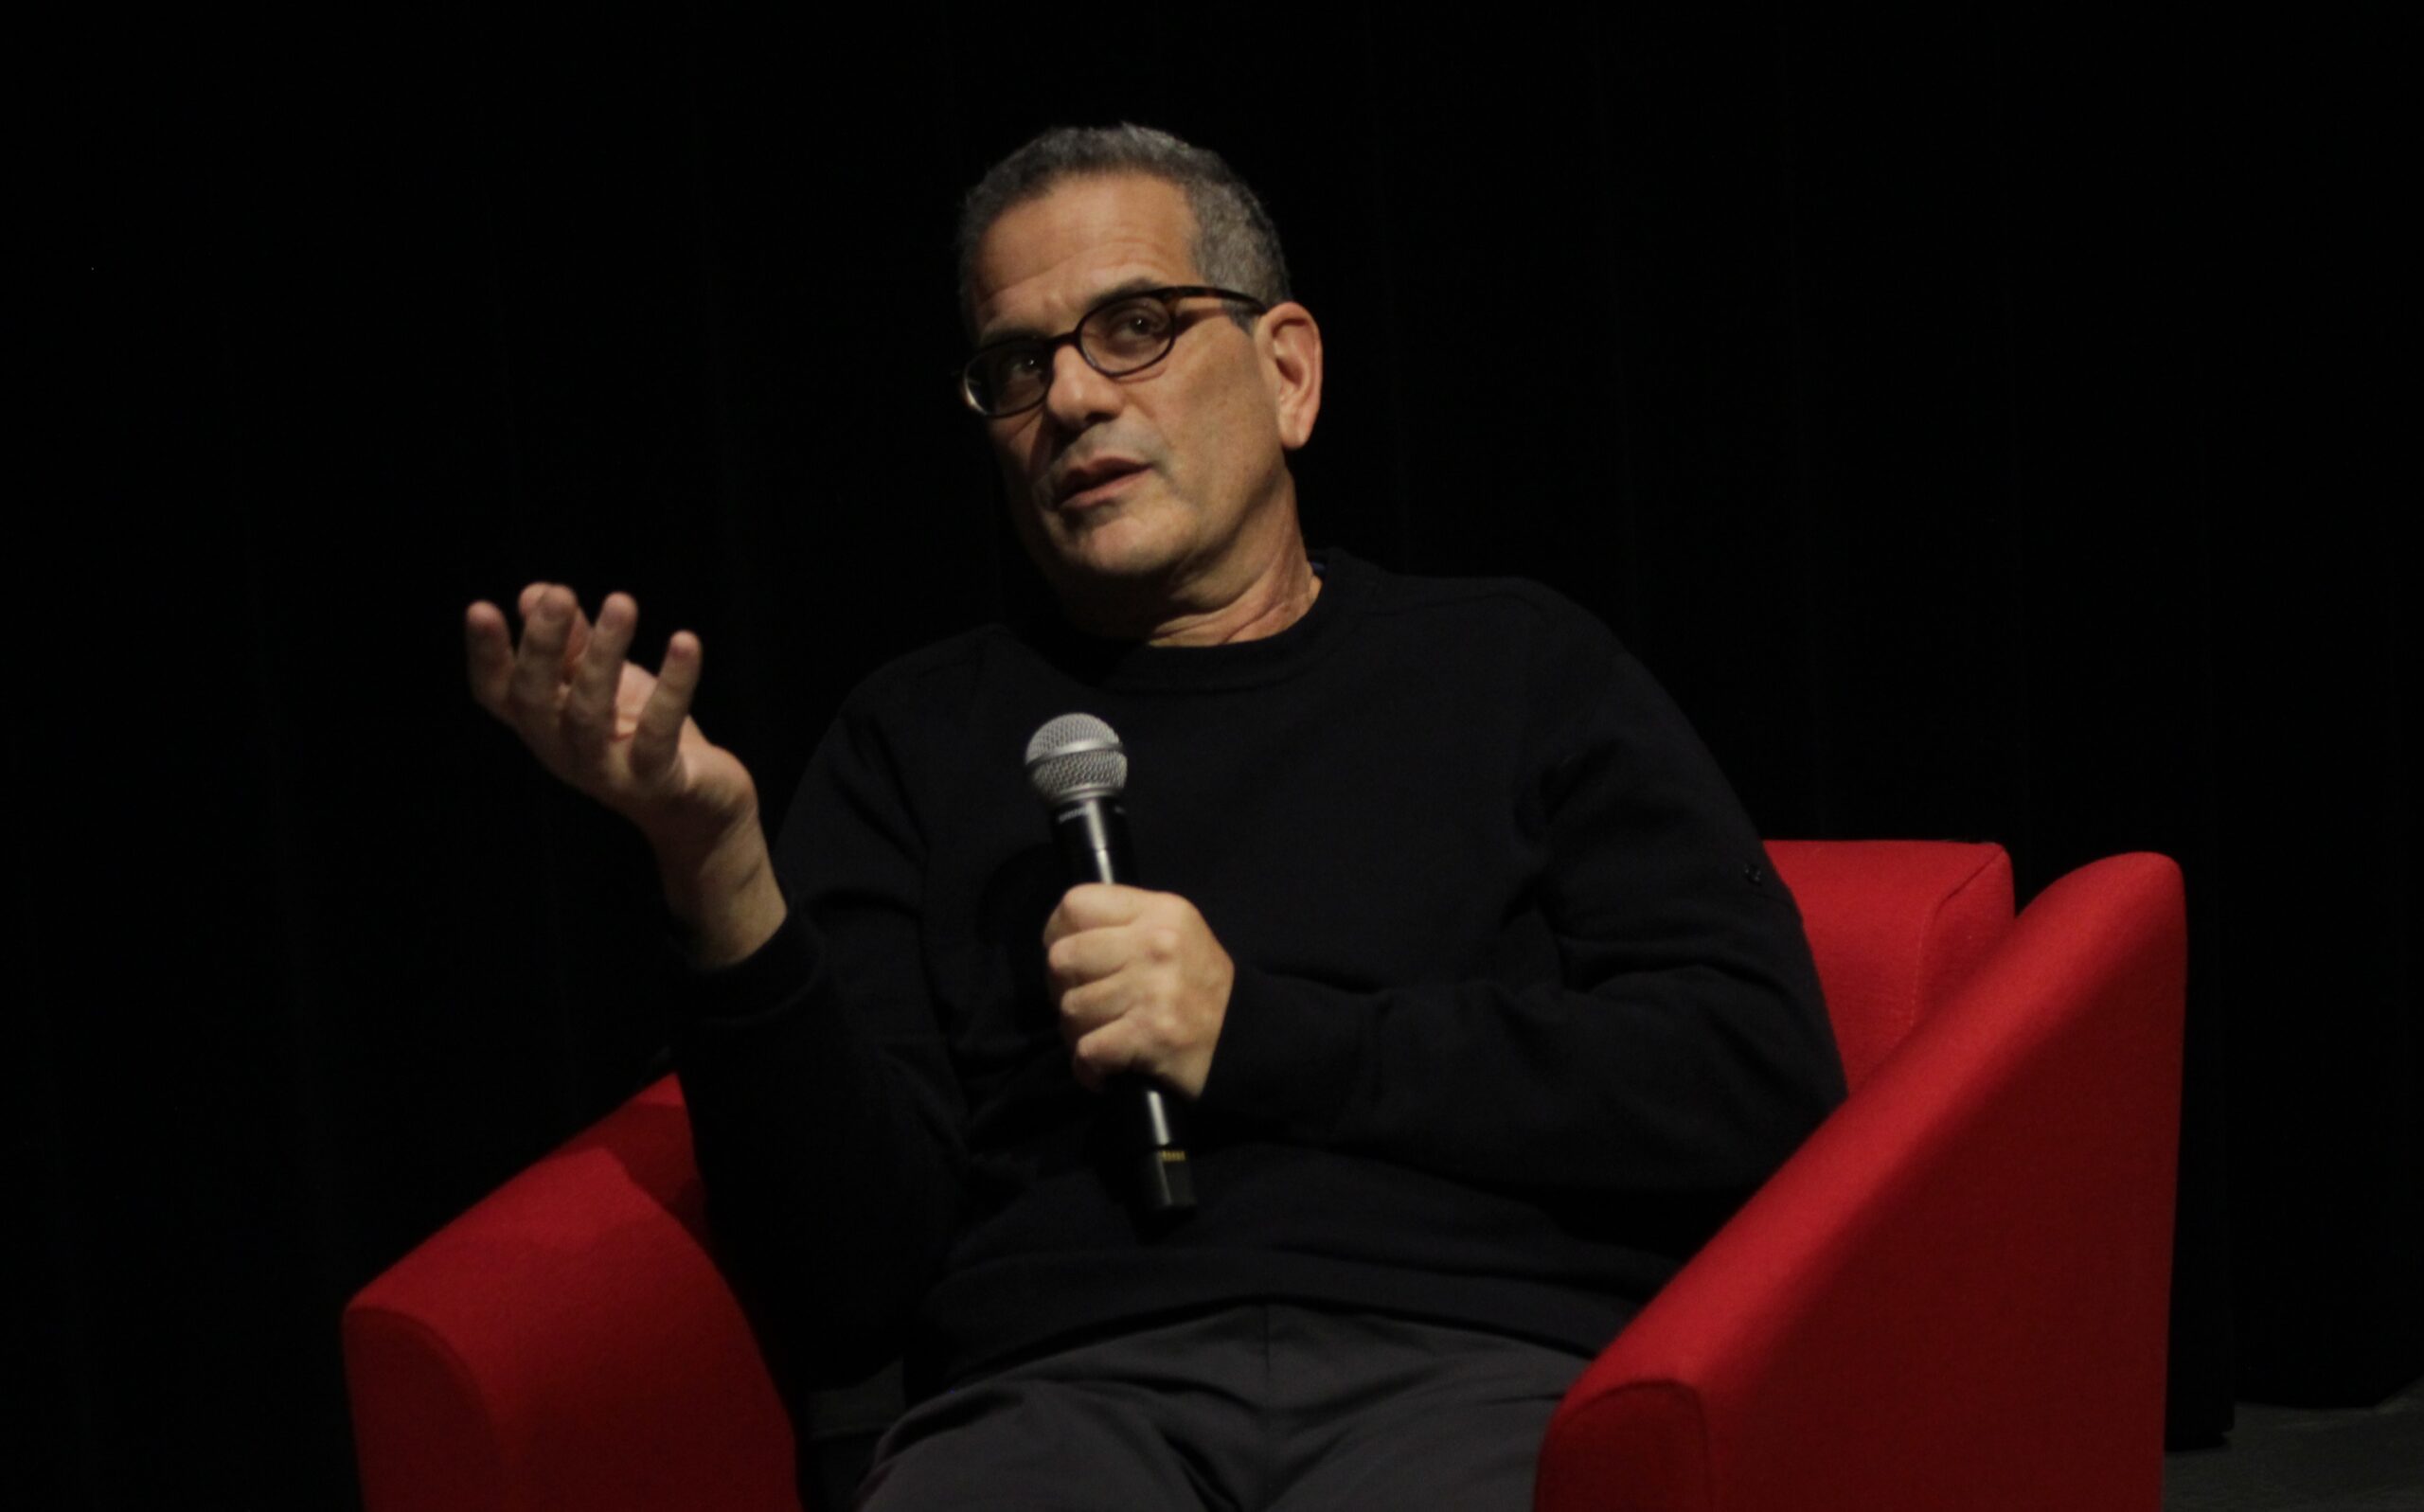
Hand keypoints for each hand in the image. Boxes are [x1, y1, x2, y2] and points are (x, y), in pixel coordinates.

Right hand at [464, 585, 772, 927]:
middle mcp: (564, 751)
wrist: (698, 806)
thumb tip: (537, 592)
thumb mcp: (604, 682)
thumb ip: (573, 642)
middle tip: (560, 594)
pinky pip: (659, 733)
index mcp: (542, 724)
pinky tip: (685, 642)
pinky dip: (673, 686)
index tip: (480, 608)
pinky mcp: (656, 781)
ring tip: (621, 603)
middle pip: (535, 700)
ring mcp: (607, 771)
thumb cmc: (639, 734)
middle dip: (543, 645)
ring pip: (590, 714)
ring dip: (604, 655)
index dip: (485, 655)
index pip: (497, 692)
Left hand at [1043, 884, 1234, 1097]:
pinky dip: (1089, 1069)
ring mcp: (1154, 988)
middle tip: (1083, 1008)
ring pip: (1072, 1008)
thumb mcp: (1176, 936)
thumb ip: (1126, 926)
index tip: (1069, 962)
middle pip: (1063, 958)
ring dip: (1077, 1034)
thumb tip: (1061, 941)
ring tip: (1100, 1039)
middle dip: (1061, 990)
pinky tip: (1103, 1070)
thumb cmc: (1202, 989)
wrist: (1248, 1040)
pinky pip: (1088, 1049)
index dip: (1057, 934)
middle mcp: (1156, 943)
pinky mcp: (1151, 1033)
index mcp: (1159, 912)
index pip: (1077, 904)